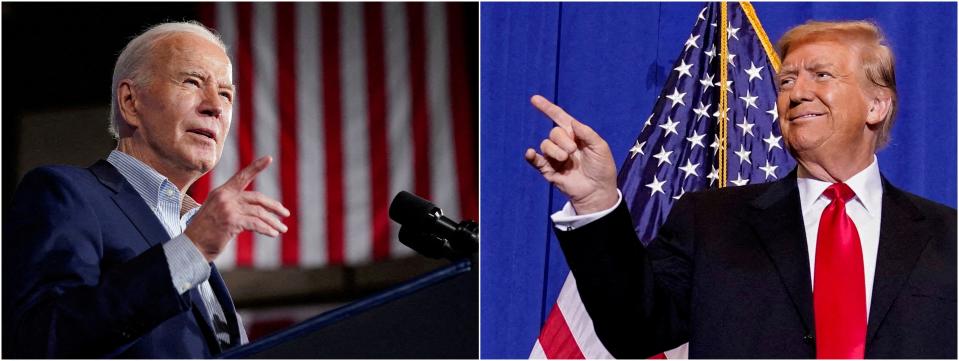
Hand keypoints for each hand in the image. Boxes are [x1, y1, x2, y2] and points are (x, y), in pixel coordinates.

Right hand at [185, 156, 289, 261]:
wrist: (191, 246)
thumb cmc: (205, 232)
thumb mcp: (217, 212)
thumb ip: (233, 206)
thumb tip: (257, 210)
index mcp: (221, 192)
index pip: (242, 176)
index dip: (256, 167)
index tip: (269, 158)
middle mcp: (225, 197)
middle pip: (258, 198)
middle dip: (274, 206)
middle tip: (285, 214)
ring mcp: (228, 209)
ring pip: (259, 213)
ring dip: (273, 222)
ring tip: (281, 229)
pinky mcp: (231, 221)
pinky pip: (256, 224)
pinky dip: (267, 229)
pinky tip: (273, 234)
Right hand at [524, 95, 617, 213]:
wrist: (597, 191)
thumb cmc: (602, 168)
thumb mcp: (600, 147)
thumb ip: (586, 133)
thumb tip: (571, 121)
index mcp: (575, 135)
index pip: (559, 118)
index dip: (547, 108)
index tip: (534, 99)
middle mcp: (563, 144)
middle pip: (554, 133)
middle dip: (563, 140)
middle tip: (573, 152)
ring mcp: (555, 157)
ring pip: (545, 145)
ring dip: (555, 150)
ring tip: (566, 160)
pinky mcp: (548, 170)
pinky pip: (535, 160)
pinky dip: (530, 156)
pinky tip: (530, 153)